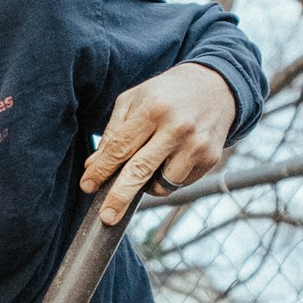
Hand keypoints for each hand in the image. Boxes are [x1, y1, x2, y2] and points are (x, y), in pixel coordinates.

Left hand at [79, 61, 235, 226]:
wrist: (216, 86)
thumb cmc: (166, 94)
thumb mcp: (135, 100)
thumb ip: (113, 132)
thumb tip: (93, 166)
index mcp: (153, 109)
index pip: (120, 148)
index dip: (100, 170)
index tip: (87, 186)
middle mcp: (177, 128)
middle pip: (140, 171)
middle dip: (119, 197)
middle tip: (106, 217)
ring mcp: (196, 145)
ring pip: (162, 185)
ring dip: (147, 186)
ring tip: (149, 164)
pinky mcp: (210, 158)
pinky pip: (179, 183)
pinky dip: (168, 178)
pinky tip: (172, 158)